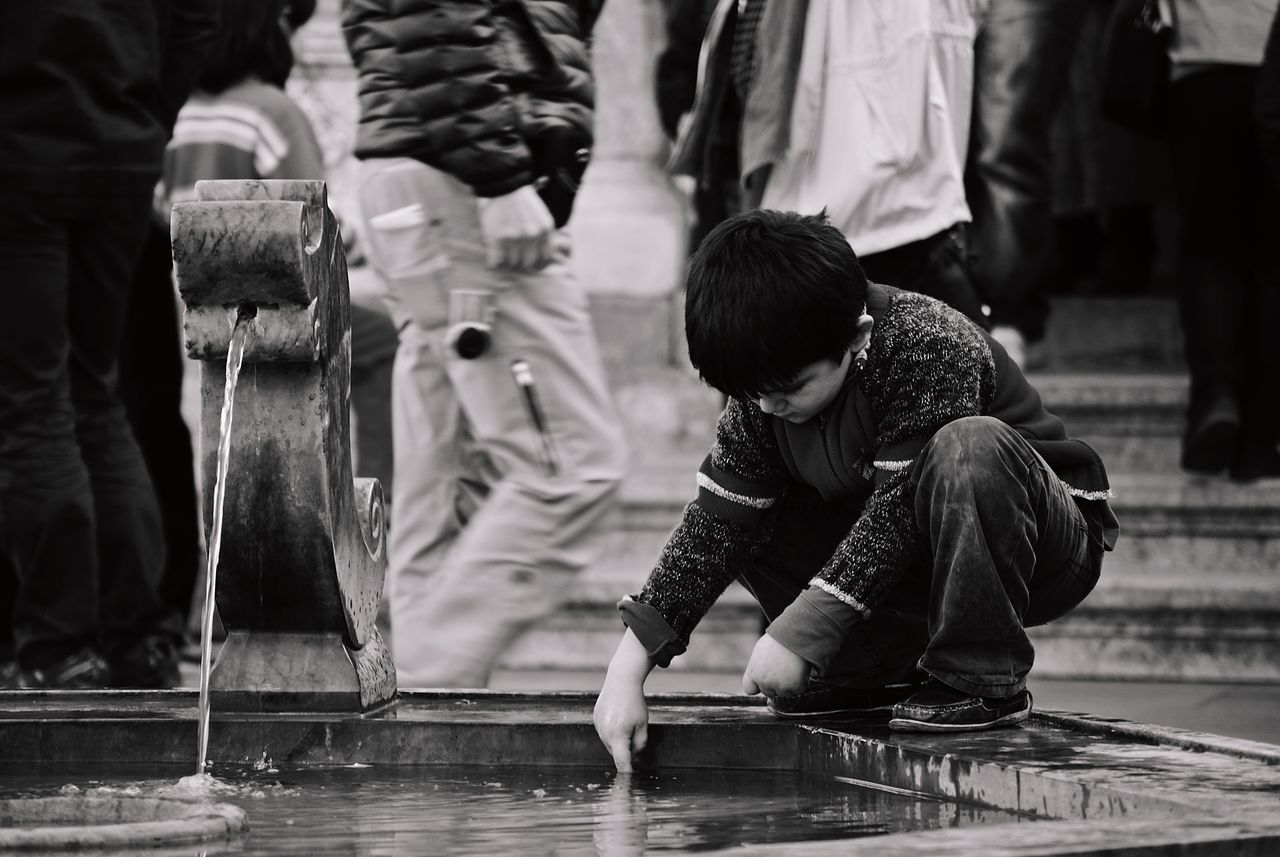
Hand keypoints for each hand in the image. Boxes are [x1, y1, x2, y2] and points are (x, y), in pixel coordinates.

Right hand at [477, 185, 553, 271]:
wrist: (502, 182)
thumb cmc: (520, 198)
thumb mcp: (540, 214)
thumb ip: (542, 234)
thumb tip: (541, 256)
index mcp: (545, 229)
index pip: (545, 258)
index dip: (537, 265)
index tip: (531, 265)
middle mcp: (532, 235)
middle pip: (529, 264)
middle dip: (522, 266)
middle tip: (514, 262)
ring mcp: (515, 238)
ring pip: (512, 265)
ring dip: (507, 264)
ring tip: (503, 259)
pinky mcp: (497, 238)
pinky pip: (497, 263)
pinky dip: (494, 264)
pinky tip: (493, 260)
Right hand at [594, 630, 654, 772]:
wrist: (621, 680)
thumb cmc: (635, 702)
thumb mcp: (643, 724)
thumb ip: (640, 744)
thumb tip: (634, 758)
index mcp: (618, 735)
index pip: (621, 762)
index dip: (626, 772)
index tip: (628, 781)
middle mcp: (604, 732)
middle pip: (615, 752)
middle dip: (626, 750)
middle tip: (636, 732)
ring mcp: (598, 725)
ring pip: (609, 742)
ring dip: (618, 740)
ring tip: (626, 721)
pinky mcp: (595, 719)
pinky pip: (604, 732)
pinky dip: (611, 730)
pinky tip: (618, 716)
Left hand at [741, 633, 809, 698]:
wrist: (793, 634)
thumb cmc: (778, 639)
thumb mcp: (760, 651)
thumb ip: (759, 666)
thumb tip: (763, 674)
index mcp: (753, 672)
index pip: (750, 689)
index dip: (757, 685)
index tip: (765, 678)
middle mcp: (764, 682)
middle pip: (769, 692)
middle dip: (775, 684)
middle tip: (783, 668)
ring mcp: (779, 686)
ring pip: (784, 693)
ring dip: (788, 684)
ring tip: (791, 666)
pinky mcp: (795, 686)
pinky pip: (798, 689)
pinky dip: (801, 682)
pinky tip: (799, 668)